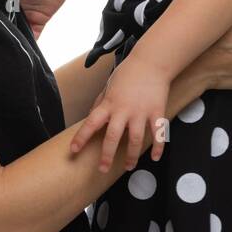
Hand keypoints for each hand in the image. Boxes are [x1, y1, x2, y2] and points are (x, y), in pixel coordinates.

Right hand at [5, 0, 74, 39]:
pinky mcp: (40, 21)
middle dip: (5, 30)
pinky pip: (34, 34)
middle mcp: (17, 7)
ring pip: (20, 30)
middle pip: (8, 21)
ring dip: (17, 37)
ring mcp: (28, 15)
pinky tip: (27, 47)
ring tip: (11, 46)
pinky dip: (31, 41)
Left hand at [70, 57, 171, 172]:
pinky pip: (158, 133)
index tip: (74, 150)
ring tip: (129, 166)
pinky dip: (158, 147)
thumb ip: (100, 103)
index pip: (91, 123)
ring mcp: (141, 112)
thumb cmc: (128, 73)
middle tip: (103, 169)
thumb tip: (91, 117)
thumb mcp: (109, 86)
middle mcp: (123, 110)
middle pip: (113, 137)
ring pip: (135, 140)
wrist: (151, 62)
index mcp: (109, 103)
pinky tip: (154, 157)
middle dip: (107, 156)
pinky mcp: (157, 112)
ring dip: (131, 156)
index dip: (81, 137)